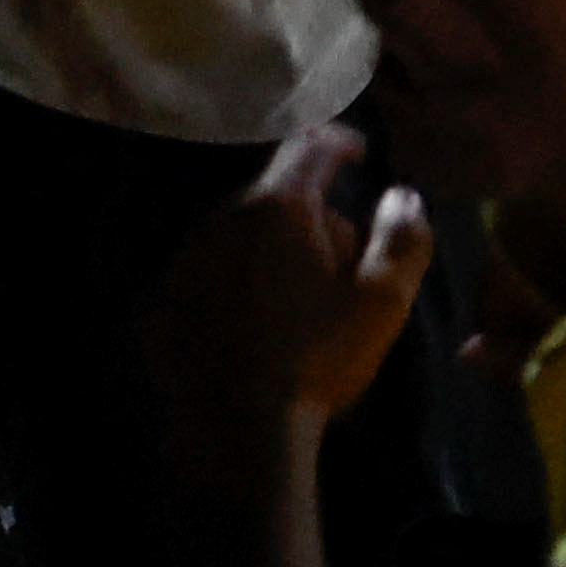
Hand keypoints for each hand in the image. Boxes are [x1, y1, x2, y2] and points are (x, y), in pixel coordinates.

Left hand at [147, 122, 435, 465]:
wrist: (235, 425)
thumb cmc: (317, 356)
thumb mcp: (381, 301)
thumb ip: (400, 238)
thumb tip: (403, 195)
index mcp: (276, 208)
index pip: (308, 147)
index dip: (338, 141)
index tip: (358, 152)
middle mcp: (219, 218)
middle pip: (273, 194)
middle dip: (311, 212)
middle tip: (343, 256)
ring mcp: (184, 258)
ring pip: (236, 232)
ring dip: (270, 247)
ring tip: (301, 296)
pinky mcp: (162, 299)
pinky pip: (208, 273)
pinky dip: (235, 282)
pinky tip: (255, 324)